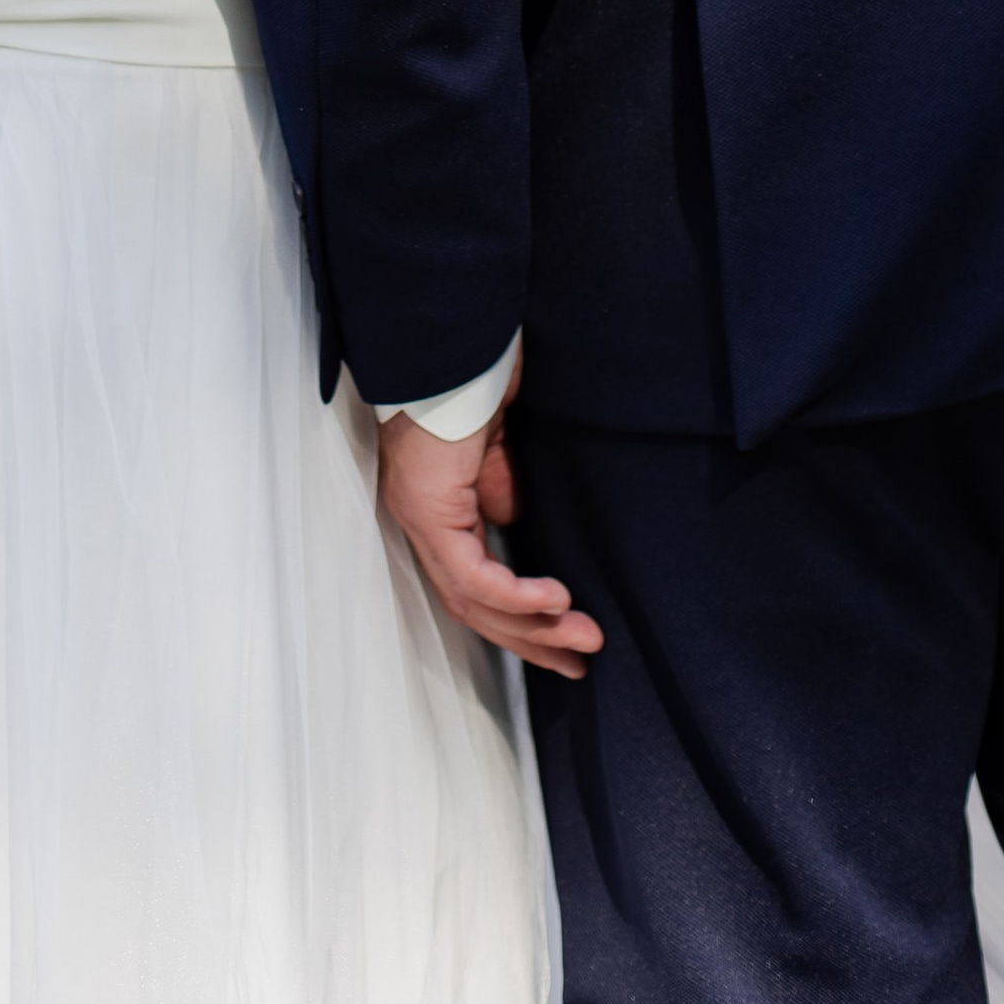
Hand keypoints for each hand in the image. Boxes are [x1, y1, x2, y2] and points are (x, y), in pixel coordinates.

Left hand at [376, 383, 602, 679]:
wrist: (452, 342)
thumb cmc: (472, 379)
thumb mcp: (495, 445)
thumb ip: (499, 487)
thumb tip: (511, 526)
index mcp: (435, 507)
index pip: (473, 586)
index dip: (518, 619)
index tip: (563, 638)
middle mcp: (420, 521)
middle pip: (473, 607)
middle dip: (531, 640)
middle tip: (578, 661)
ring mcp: (420, 518)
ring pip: (474, 601)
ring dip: (534, 626)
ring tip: (584, 639)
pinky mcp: (428, 510)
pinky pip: (473, 575)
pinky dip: (516, 595)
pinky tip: (556, 601)